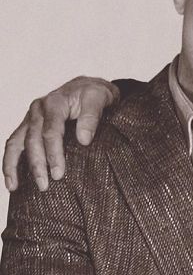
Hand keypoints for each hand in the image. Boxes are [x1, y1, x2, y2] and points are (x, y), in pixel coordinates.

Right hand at [3, 76, 118, 191]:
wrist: (88, 87)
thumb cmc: (94, 93)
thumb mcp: (99, 98)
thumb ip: (92, 116)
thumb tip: (83, 139)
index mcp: (54, 102)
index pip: (50, 131)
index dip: (54, 154)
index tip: (59, 173)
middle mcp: (38, 109)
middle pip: (32, 140)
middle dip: (37, 164)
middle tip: (45, 185)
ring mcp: (31, 117)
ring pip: (16, 142)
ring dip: (14, 166)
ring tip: (15, 187)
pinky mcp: (29, 125)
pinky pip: (14, 143)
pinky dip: (10, 161)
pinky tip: (12, 179)